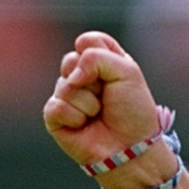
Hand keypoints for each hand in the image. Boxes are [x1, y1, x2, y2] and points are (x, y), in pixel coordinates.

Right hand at [43, 32, 160, 166]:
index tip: (116, 70)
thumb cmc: (134, 111)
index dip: (98, 52)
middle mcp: (82, 76)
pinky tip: (85, 125)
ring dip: (89, 103)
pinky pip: (56, 106)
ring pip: (65, 85)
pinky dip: (75, 117)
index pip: (88, 40)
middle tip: (107, 96)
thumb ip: (98, 57)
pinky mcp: (55, 116)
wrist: (131, 147)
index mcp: (103, 62)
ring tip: (99, 114)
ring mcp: (66, 95)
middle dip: (93, 79)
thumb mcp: (128, 73)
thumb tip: (71, 74)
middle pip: (70, 59)